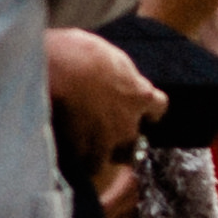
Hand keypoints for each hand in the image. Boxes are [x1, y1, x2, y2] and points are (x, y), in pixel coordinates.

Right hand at [43, 24, 157, 167]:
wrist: (59, 71)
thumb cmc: (79, 52)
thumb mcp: (107, 55)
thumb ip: (115, 72)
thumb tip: (110, 73)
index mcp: (139, 94)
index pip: (158, 106)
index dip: (149, 110)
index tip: (143, 112)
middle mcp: (128, 123)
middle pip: (132, 143)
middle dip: (119, 142)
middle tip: (102, 135)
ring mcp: (106, 141)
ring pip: (104, 160)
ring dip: (94, 157)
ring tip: (77, 151)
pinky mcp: (83, 151)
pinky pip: (80, 164)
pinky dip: (72, 160)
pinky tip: (61, 154)